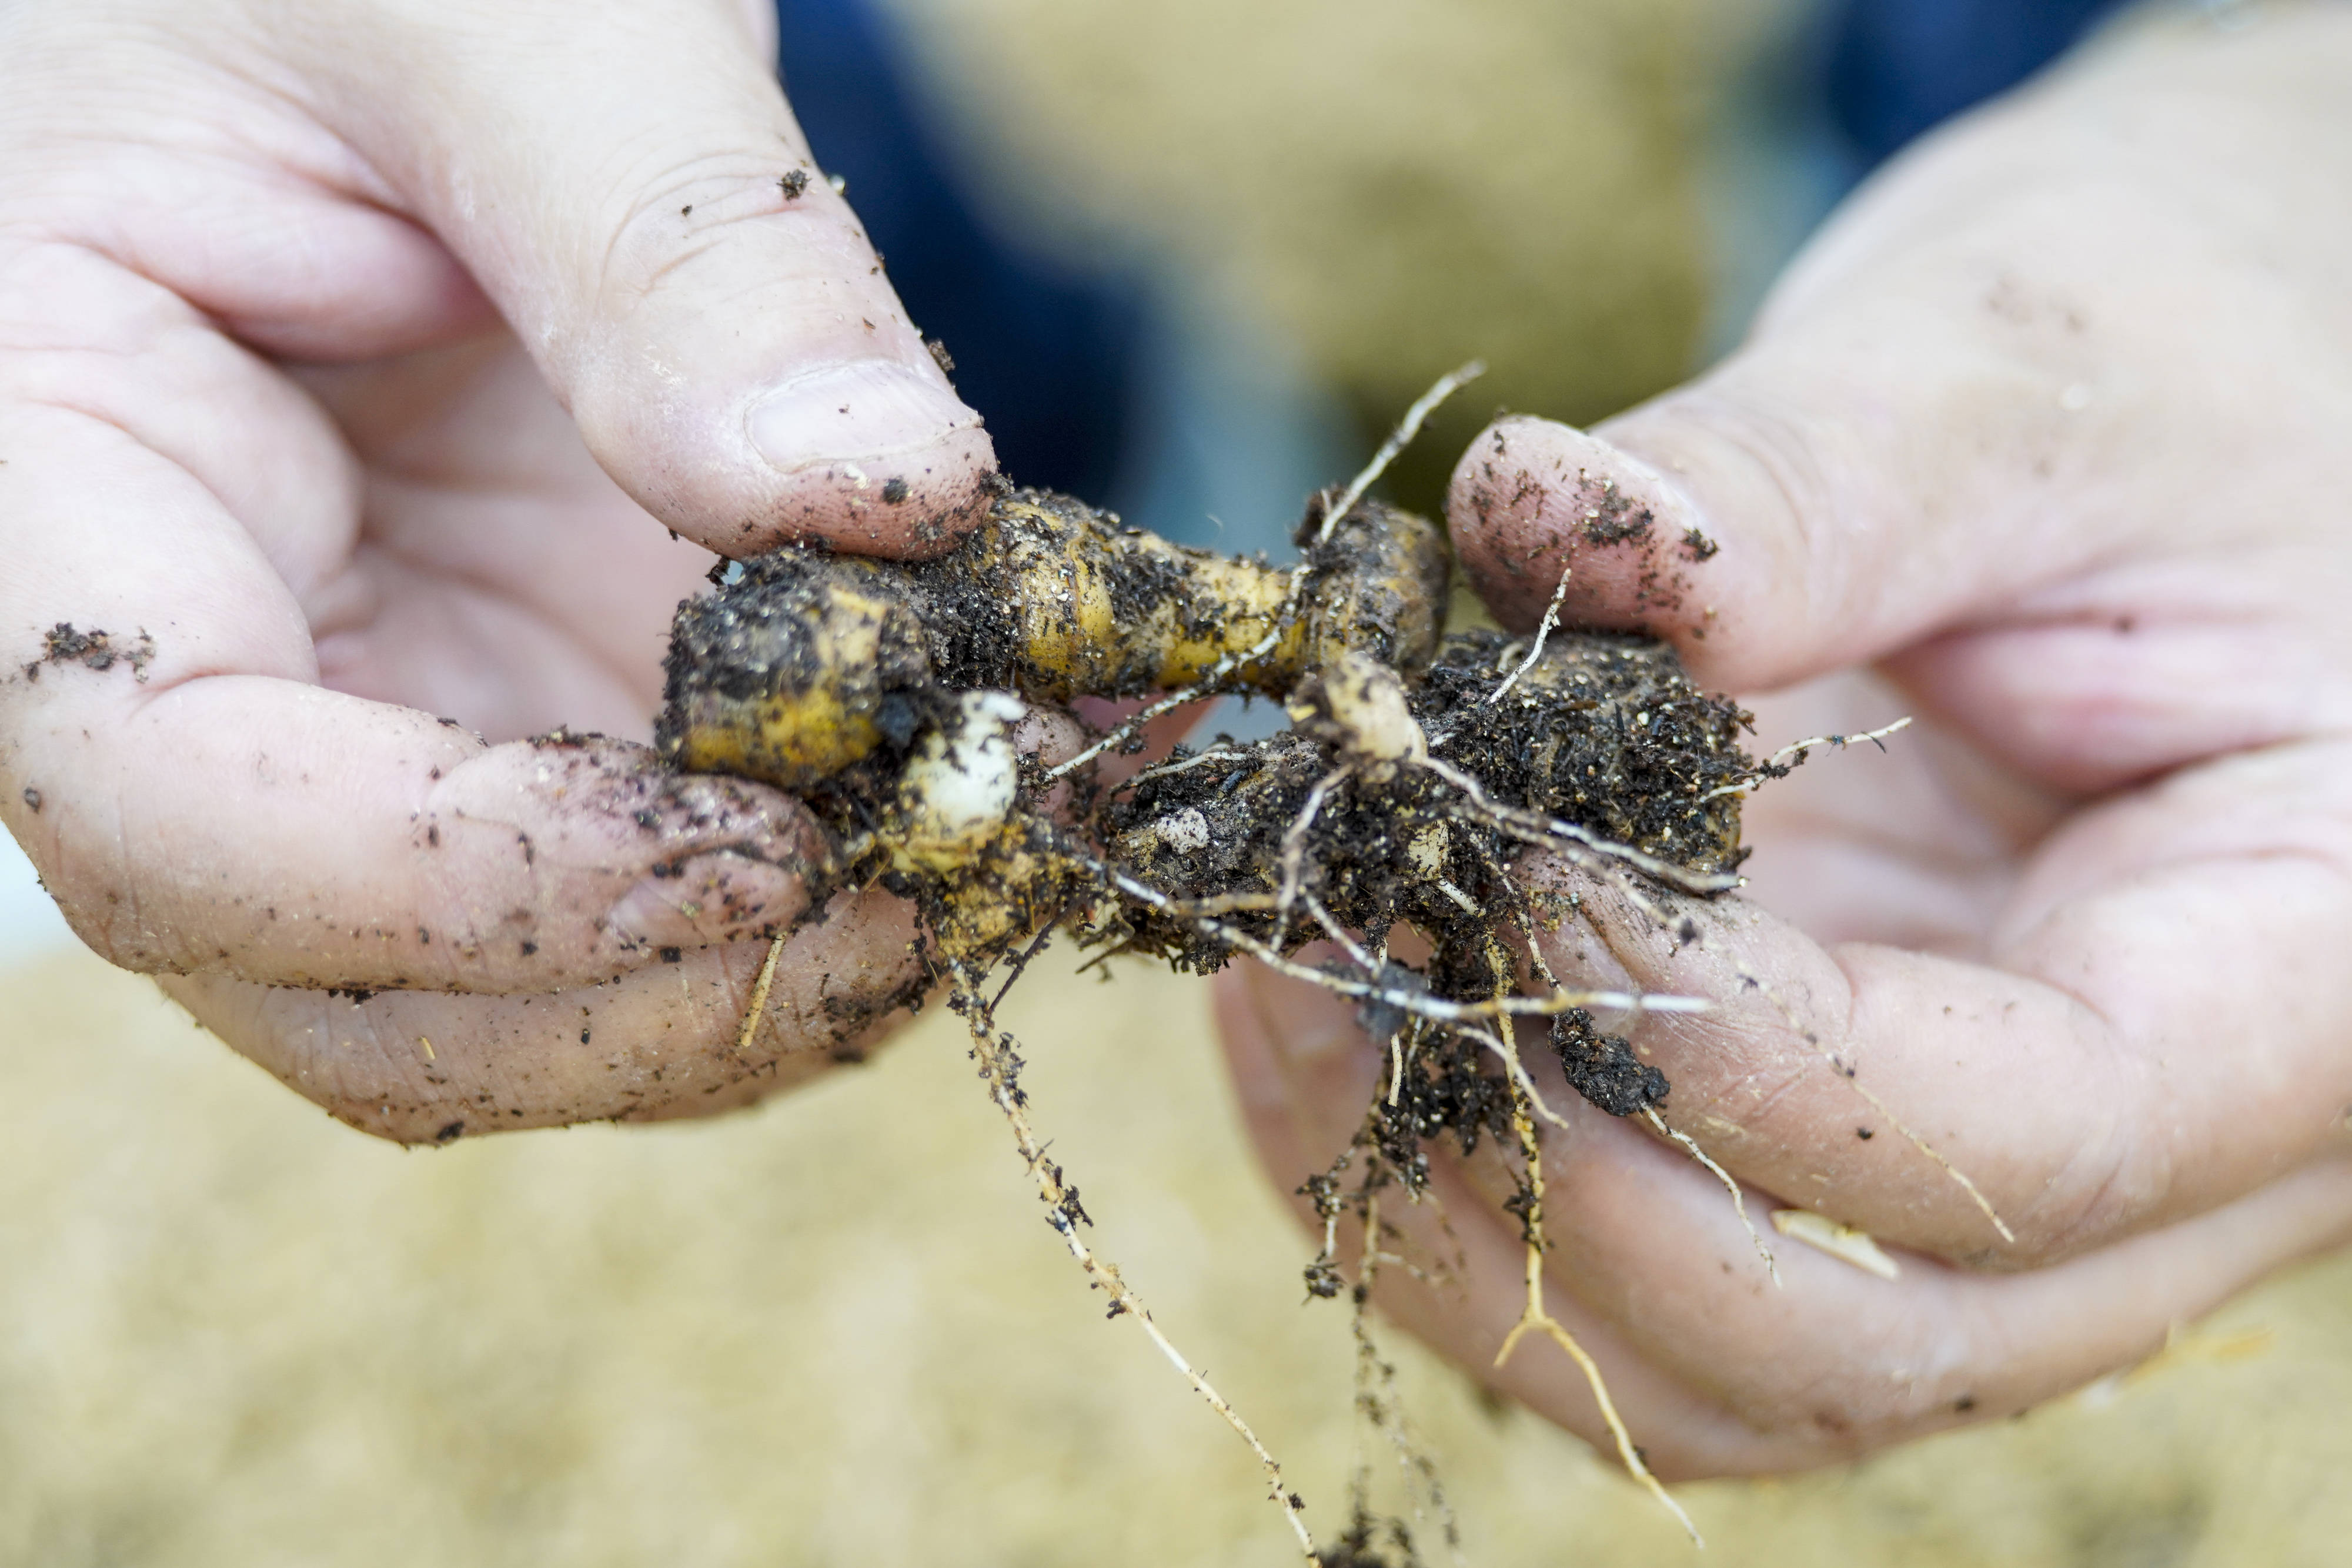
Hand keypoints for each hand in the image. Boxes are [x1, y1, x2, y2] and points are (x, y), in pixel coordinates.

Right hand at [0, 0, 994, 1139]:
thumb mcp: (499, 9)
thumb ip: (664, 246)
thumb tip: (880, 501)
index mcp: (55, 476)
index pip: (175, 809)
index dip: (470, 888)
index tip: (766, 848)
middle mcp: (202, 650)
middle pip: (348, 982)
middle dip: (651, 992)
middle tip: (942, 889)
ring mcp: (378, 700)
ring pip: (521, 990)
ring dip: (776, 974)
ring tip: (1012, 841)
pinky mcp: (534, 697)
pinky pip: (660, 882)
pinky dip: (835, 880)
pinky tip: (1006, 777)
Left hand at [1219, 4, 2351, 1476]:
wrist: (2190, 394)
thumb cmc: (2180, 364)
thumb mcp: (2035, 369)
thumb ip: (1809, 475)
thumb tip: (1530, 521)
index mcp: (2299, 977)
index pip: (2022, 1136)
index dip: (1729, 1041)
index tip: (1502, 853)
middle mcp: (2154, 1148)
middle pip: (1846, 1340)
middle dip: (1556, 1181)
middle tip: (1345, 944)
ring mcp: (1963, 1160)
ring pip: (1710, 1364)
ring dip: (1460, 1225)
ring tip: (1282, 988)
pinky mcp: (1811, 1115)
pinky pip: (1631, 1269)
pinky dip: (1448, 1187)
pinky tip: (1310, 1000)